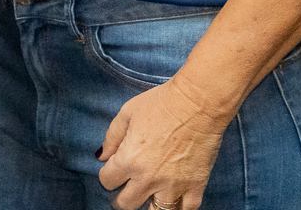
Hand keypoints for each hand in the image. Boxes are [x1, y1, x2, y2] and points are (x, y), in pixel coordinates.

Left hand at [96, 75, 224, 209]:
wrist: (198, 102)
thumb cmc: (162, 103)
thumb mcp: (128, 112)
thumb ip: (112, 137)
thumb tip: (102, 156)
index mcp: (130, 159)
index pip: (107, 181)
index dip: (108, 175)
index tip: (113, 170)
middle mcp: (149, 178)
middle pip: (126, 204)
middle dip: (122, 197)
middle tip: (127, 189)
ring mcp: (173, 185)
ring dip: (150, 206)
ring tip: (150, 197)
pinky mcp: (195, 186)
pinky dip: (180, 207)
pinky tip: (175, 199)